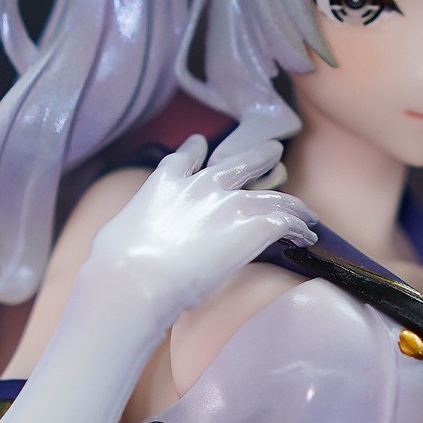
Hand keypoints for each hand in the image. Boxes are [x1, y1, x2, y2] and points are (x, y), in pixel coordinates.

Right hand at [86, 136, 314, 315]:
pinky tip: (306, 237)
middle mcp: (202, 185)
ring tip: (307, 214)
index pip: (186, 158)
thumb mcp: (115, 236)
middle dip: (259, 156)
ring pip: (273, 195)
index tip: (201, 147)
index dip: (196, 152)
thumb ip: (131, 231)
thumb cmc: (115, 264)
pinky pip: (286, 221)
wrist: (136, 276)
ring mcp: (230, 202)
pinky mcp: (253, 224)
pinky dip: (298, 228)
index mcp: (165, 182)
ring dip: (293, 204)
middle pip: (239, 162)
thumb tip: (118, 247)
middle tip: (273, 150)